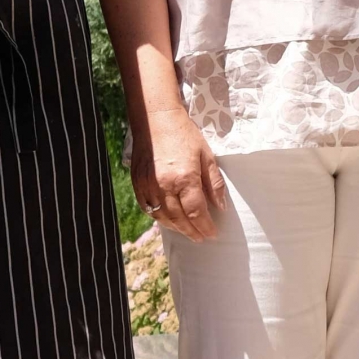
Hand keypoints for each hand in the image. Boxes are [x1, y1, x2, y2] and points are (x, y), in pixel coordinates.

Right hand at [131, 103, 226, 240]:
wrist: (156, 119)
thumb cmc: (184, 135)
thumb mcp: (206, 155)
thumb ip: (214, 183)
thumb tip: (221, 207)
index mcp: (185, 178)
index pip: (196, 212)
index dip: (205, 226)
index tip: (212, 234)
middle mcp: (164, 186)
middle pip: (179, 219)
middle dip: (192, 232)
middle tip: (201, 238)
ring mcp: (148, 186)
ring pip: (162, 217)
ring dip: (176, 228)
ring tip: (187, 232)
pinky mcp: (137, 184)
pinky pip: (148, 209)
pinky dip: (159, 218)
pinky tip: (169, 220)